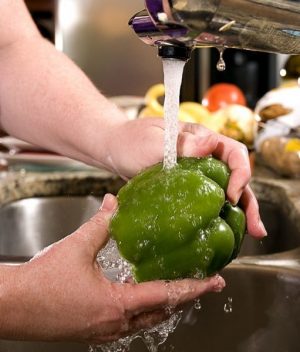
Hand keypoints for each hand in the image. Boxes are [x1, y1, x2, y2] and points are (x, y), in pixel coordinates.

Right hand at [2, 194, 223, 343]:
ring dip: (169, 305)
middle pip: (163, 312)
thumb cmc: (42, 282)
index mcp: (116, 304)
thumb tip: (113, 202)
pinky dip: (148, 310)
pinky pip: (132, 323)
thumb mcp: (76, 247)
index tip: (217, 283)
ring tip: (183, 290)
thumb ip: (101, 224)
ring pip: (149, 320)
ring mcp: (105, 331)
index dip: (195, 288)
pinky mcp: (95, 331)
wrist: (12, 306)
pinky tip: (147, 298)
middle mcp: (115, 323)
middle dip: (188, 298)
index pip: (167, 296)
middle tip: (207, 284)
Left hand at [105, 118, 266, 238]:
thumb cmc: (131, 141)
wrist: (116, 149)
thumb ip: (180, 144)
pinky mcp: (187, 187)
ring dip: (240, 212)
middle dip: (248, 201)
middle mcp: (205, 156)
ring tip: (250, 234)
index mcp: (202, 139)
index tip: (231, 194)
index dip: (240, 173)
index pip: (233, 153)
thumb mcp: (152, 141)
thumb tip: (208, 144)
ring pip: (225, 191)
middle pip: (235, 176)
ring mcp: (197, 173)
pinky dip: (218, 215)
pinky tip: (223, 230)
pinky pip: (208, 200)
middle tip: (256, 227)